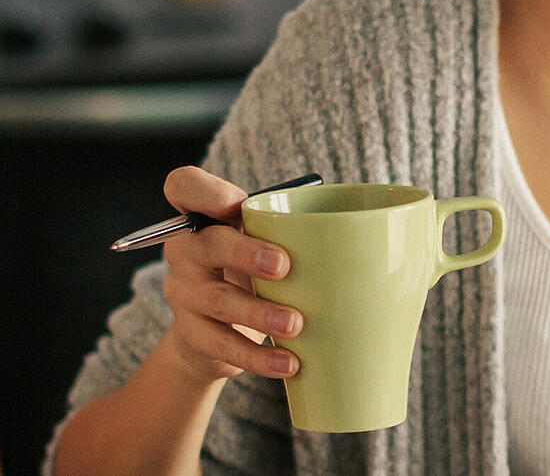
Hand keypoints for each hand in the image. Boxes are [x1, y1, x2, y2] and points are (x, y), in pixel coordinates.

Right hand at [155, 166, 303, 382]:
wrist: (214, 336)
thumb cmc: (251, 274)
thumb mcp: (263, 246)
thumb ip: (291, 232)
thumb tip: (366, 233)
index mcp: (203, 218)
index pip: (184, 187)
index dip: (206, 191)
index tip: (238, 204)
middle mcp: (185, 251)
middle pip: (206, 243)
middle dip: (245, 253)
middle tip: (285, 267)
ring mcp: (184, 293)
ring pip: (217, 299)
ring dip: (259, 312)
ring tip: (296, 324)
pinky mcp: (191, 333)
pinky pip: (221, 345)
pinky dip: (258, 357)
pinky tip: (287, 362)